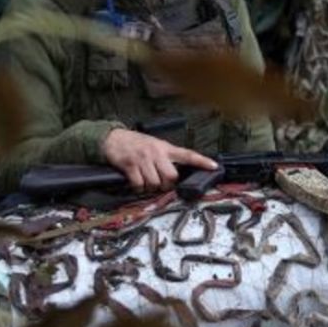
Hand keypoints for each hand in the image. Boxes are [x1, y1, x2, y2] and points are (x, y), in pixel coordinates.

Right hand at [101, 129, 216, 193]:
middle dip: (166, 185)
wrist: (113, 138)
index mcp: (165, 147)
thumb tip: (176, 176)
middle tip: (160, 184)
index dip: (201, 161)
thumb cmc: (136, 144)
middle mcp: (156, 152)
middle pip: (171, 176)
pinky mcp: (130, 165)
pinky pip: (139, 184)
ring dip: (151, 188)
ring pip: (155, 183)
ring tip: (146, 183)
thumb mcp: (155, 146)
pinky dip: (138, 188)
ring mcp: (143, 158)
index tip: (214, 166)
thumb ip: (167, 157)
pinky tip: (136, 183)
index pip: (188, 154)